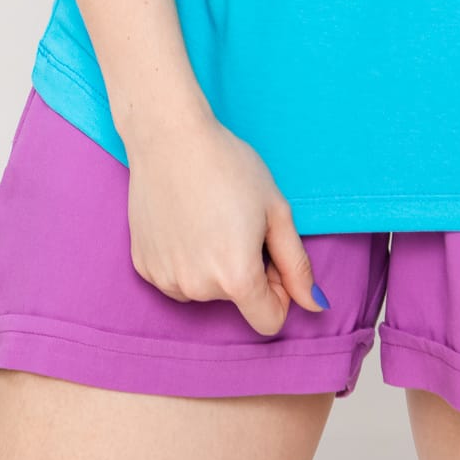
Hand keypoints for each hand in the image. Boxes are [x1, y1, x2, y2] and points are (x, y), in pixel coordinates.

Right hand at [122, 110, 328, 336]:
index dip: (279, 291)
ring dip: (213, 266)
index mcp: (237, 278)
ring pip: (205, 291)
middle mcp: (198, 289)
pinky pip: (176, 278)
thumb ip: (297, 264)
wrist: (170, 138)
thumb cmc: (228, 167)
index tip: (271, 256)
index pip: (269, 321)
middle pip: (237, 300)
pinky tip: (184, 221)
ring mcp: (167, 280)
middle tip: (237, 222)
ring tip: (209, 218)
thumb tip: (315, 304)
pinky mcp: (144, 267)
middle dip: (245, 270)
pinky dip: (185, 258)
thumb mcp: (275, 211)